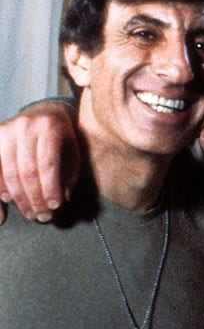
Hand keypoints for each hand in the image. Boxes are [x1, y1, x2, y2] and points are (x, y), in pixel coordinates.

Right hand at [0, 101, 80, 222]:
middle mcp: (24, 127)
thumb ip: (67, 176)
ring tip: (29, 213)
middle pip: (26, 170)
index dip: (50, 188)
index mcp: (49, 127)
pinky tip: (5, 202)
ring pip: (7, 172)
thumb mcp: (72, 153)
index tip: (55, 207)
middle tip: (41, 216)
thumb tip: (57, 202)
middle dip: (34, 198)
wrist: (43, 112)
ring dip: (17, 198)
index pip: (47, 164)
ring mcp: (5, 131)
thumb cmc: (62, 139)